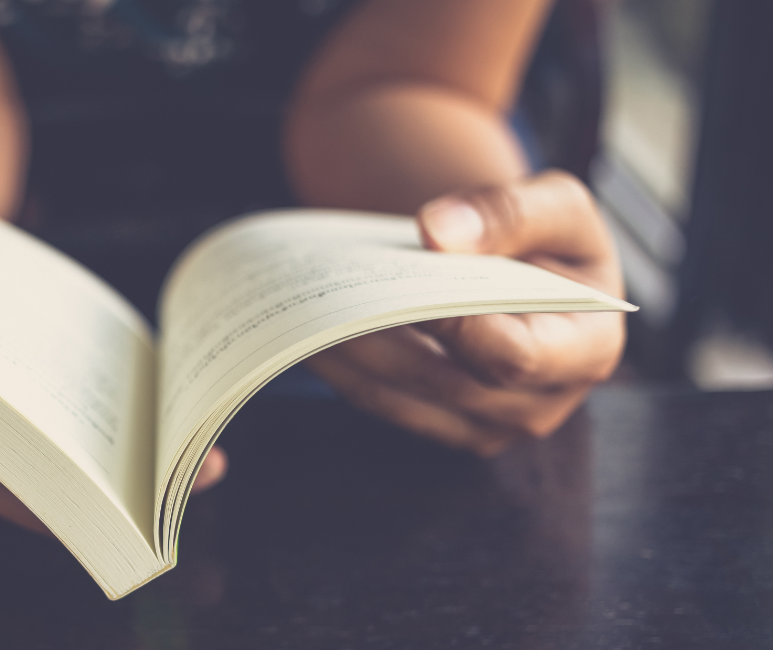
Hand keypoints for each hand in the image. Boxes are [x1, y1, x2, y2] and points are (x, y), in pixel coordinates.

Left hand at [305, 171, 624, 455]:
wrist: (522, 270)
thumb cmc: (547, 239)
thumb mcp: (556, 204)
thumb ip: (509, 212)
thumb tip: (439, 233)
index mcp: (588, 349)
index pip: (515, 356)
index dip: (457, 326)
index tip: (405, 285)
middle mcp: (542, 403)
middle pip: (446, 382)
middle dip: (383, 335)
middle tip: (330, 294)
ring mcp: (489, 427)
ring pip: (400, 398)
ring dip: (347, 355)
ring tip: (306, 307)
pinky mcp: (444, 427)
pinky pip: (380, 403)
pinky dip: (341, 368)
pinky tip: (308, 327)